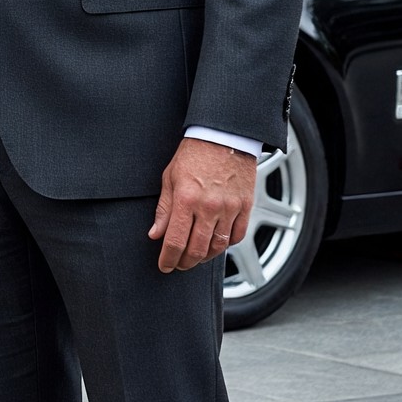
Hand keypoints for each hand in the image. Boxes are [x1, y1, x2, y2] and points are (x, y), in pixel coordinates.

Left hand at [149, 139, 254, 273]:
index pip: (175, 241)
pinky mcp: (245, 206)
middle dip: (184, 262)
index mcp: (186, 199)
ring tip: (195, 257)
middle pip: (197, 250)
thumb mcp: (170, 178)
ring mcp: (230, 208)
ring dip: (204, 257)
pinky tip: (216, 243)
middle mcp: (209, 207)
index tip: (164, 265)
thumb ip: (164, 209)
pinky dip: (226, 244)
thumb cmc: (194, 154)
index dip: (168, 259)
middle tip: (178, 264)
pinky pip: (237, 236)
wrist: (224, 136)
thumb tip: (156, 233)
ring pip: (218, 247)